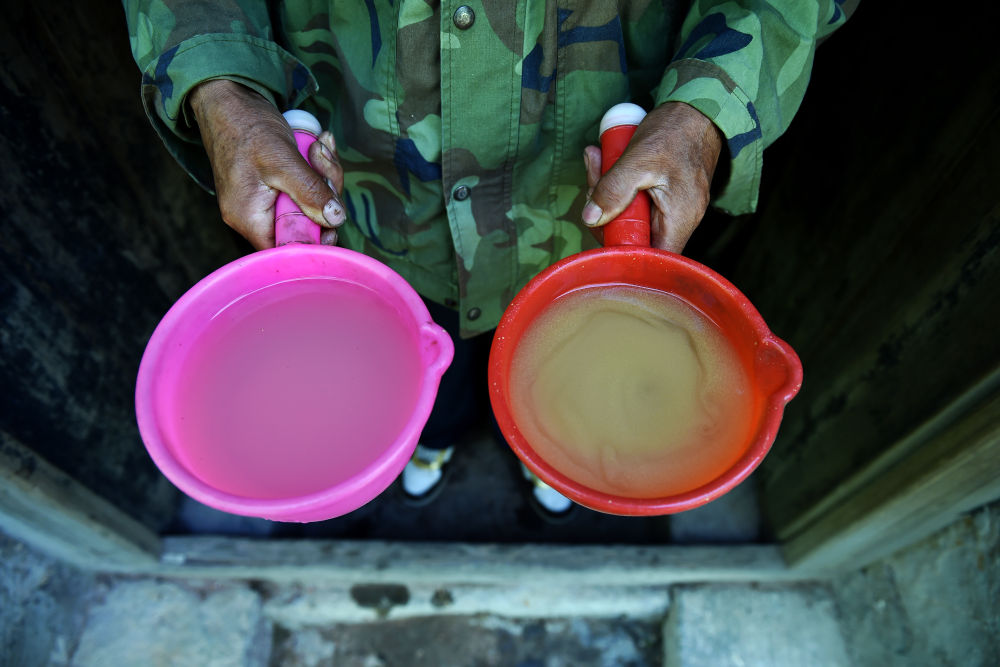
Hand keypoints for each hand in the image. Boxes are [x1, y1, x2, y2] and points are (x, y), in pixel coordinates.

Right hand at [189, 79, 345, 249]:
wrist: (228, 98)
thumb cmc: (246, 126)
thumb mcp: (282, 160)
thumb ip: (309, 192)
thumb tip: (335, 220)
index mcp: (249, 219)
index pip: (288, 248)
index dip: (316, 239)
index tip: (333, 216)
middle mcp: (254, 216)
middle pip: (304, 224)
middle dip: (325, 193)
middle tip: (324, 160)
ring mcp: (264, 200)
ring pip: (309, 203)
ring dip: (323, 174)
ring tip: (320, 145)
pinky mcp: (274, 185)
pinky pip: (304, 187)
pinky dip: (316, 168)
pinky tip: (318, 145)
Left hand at [582, 102, 722, 252]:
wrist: (699, 108)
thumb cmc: (675, 131)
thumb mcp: (639, 159)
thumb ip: (613, 190)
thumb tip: (590, 219)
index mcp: (680, 219)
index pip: (652, 260)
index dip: (623, 254)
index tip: (601, 230)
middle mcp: (682, 220)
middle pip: (636, 237)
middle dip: (606, 213)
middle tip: (592, 181)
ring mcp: (674, 209)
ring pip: (632, 217)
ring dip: (608, 193)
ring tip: (596, 160)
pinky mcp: (666, 197)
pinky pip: (637, 201)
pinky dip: (619, 185)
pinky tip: (605, 161)